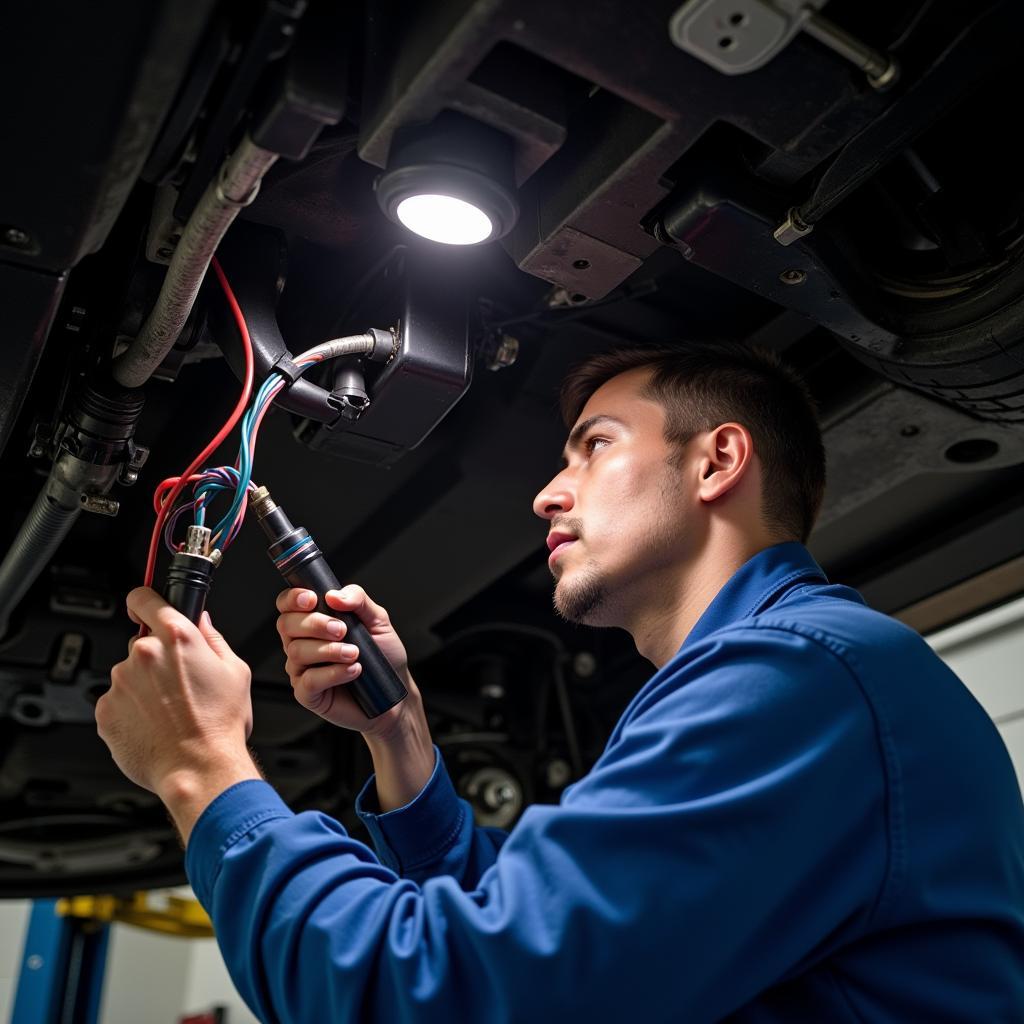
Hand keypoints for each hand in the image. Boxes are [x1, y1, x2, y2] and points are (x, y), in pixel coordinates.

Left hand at [96, 588, 258, 798]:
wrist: (198, 768)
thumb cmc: (219, 725)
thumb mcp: (236, 671)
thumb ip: (213, 639)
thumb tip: (202, 622)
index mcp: (176, 637)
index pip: (143, 598)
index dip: (144, 602)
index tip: (144, 609)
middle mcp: (143, 653)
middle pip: (142, 643)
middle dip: (157, 659)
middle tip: (179, 685)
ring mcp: (121, 682)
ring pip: (129, 675)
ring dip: (144, 687)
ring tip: (170, 712)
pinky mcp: (105, 710)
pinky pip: (117, 702)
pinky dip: (131, 711)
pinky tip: (155, 725)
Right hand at [275, 585, 420, 741]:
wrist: (394, 693)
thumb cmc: (383, 656)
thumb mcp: (378, 620)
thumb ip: (358, 600)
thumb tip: (334, 595)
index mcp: (312, 622)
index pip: (287, 604)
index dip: (292, 598)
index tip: (312, 599)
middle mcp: (301, 643)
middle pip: (286, 625)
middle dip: (314, 624)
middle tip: (342, 630)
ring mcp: (301, 669)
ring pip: (296, 652)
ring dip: (328, 650)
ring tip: (354, 653)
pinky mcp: (307, 694)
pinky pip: (309, 680)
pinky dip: (333, 673)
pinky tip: (353, 671)